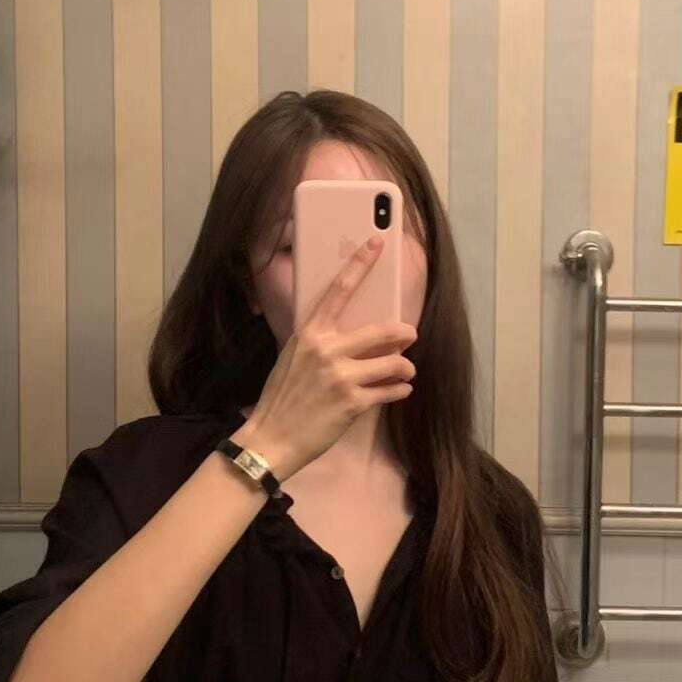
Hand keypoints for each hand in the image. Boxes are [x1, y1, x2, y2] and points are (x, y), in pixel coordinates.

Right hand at [241, 235, 416, 481]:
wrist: (271, 438)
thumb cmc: (281, 397)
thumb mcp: (293, 357)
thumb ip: (319, 341)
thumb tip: (349, 332)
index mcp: (310, 333)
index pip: (339, 290)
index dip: (360, 263)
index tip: (377, 243)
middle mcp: (327, 350)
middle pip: (384, 331)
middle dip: (405, 334)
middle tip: (410, 336)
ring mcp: (342, 377)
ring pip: (396, 364)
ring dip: (407, 368)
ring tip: (406, 372)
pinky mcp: (353, 403)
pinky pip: (392, 391)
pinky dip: (400, 391)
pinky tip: (399, 391)